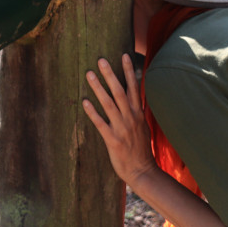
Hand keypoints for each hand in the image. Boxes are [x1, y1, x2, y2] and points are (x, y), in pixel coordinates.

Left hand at [82, 54, 156, 185]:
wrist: (142, 171)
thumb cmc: (140, 148)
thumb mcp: (143, 126)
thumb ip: (137, 110)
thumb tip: (134, 95)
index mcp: (138, 113)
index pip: (134, 87)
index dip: (129, 71)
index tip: (124, 55)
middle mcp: (131, 118)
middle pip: (120, 91)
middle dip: (111, 74)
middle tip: (100, 60)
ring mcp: (122, 128)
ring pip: (109, 104)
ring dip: (99, 88)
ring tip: (89, 74)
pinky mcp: (113, 140)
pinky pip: (101, 123)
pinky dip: (93, 112)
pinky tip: (84, 102)